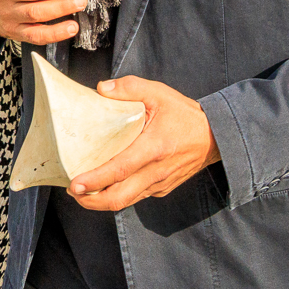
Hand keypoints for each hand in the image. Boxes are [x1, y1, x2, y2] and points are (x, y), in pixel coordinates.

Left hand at [67, 76, 220, 211]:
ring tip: (82, 192)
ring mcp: (160, 183)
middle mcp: (156, 171)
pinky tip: (105, 185)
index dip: (95, 180)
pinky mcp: (162, 188)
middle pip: (120, 197)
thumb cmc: (185, 115)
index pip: (120, 170)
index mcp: (153, 148)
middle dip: (92, 200)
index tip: (75, 185)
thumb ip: (129, 88)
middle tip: (73, 192)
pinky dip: (118, 195)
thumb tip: (100, 89)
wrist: (216, 137)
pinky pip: (137, 196)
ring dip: (102, 200)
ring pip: (127, 201)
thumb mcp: (159, 93)